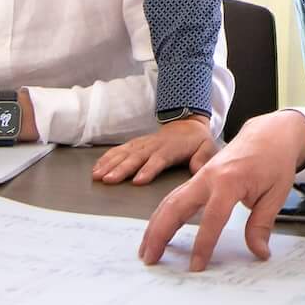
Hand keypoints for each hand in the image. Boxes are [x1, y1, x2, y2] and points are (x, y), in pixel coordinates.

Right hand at [93, 116, 219, 183]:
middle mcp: (153, 146)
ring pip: (124, 153)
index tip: (137, 180)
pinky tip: (97, 167)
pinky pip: (119, 150)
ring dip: (110, 164)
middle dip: (121, 169)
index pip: (158, 160)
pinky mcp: (136, 144)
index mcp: (170, 149)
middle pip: (136, 158)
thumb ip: (202, 159)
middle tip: (109, 180)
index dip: (148, 169)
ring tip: (97, 176)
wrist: (188, 124)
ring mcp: (143, 144)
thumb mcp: (207, 148)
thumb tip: (199, 171)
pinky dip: (107, 158)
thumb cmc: (197, 141)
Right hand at [137, 112, 304, 270]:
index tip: (196, 266)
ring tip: (146, 250)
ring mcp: (199, 176)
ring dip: (154, 226)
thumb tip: (259, 253)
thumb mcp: (275, 194)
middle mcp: (208, 177)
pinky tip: (156, 231)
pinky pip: (174, 197)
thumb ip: (262, 225)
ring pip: (169, 201)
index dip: (203, 244)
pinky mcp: (197, 178)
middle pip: (176, 207)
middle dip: (160, 234)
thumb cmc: (274, 161)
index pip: (212, 218)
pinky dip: (162, 215)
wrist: (270, 134)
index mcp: (229, 181)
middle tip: (151, 259)